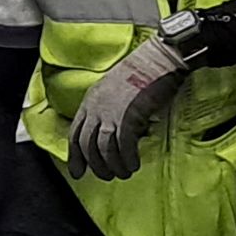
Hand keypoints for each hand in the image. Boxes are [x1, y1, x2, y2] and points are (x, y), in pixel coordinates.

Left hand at [66, 28, 194, 179]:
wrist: (159, 59)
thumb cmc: (145, 70)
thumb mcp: (118, 88)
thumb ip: (112, 109)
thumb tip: (118, 131)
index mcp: (91, 100)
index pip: (76, 133)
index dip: (76, 156)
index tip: (78, 172)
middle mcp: (96, 107)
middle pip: (88, 145)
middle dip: (96, 165)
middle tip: (106, 175)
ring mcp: (111, 112)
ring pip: (104, 149)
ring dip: (113, 165)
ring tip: (123, 173)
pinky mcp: (128, 117)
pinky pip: (124, 146)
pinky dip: (128, 158)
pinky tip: (133, 164)